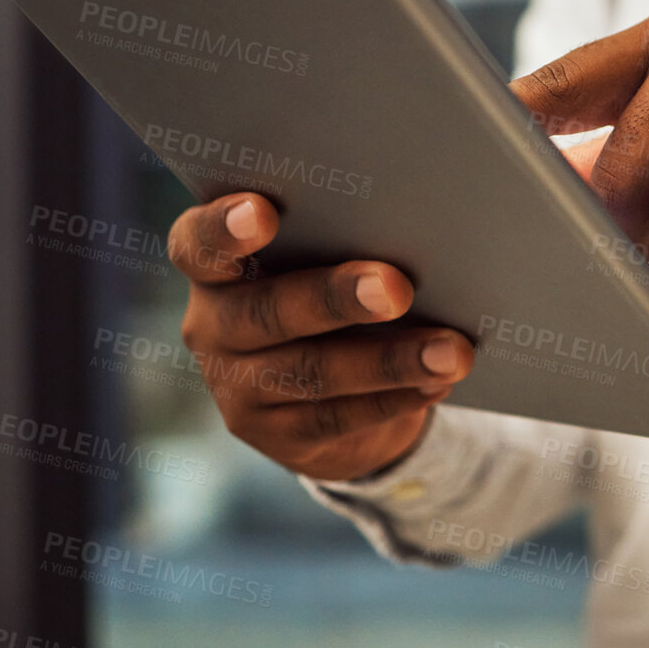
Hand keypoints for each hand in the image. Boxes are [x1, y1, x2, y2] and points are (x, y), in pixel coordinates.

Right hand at [168, 193, 473, 480]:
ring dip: (389, 361)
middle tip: (396, 287)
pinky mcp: (274, 436)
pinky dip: (394, 399)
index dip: (223, 228)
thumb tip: (419, 233)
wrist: (329, 387)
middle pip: (266, 311)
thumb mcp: (325, 260)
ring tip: (451, 351)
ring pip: (311, 372)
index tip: (264, 211)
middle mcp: (212, 326)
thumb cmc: (331, 288)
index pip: (197, 244)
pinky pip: (336, 418)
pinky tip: (437, 383)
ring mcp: (237, 387)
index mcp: (214, 267)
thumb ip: (344, 242)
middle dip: (335, 298)